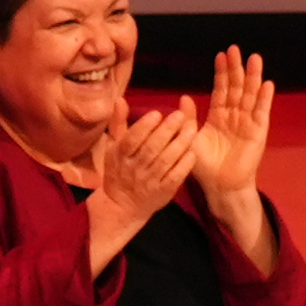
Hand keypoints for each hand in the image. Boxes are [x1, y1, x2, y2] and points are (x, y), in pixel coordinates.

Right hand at [84, 99, 202, 272]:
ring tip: (192, 129)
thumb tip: (120, 99)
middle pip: (151, 149)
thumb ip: (119, 123)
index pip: (131, 140)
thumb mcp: (114, 147)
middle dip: (166, 132)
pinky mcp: (162, 192)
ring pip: (165, 162)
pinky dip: (183, 166)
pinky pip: (174, 178)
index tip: (157, 113)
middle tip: (180, 115)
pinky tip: (192, 153)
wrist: (122, 206)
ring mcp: (149, 181)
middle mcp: (134, 168)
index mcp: (121, 155)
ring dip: (179, 145)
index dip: (144, 127)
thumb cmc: (119, 170)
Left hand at [191, 49, 278, 272]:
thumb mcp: (190, 139)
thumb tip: (183, 97)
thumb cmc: (203, 165)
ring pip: (250, 95)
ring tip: (255, 58)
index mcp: (218, 116)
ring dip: (253, 77)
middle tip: (236, 49)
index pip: (221, 89)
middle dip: (237, 68)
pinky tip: (267, 84)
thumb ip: (188, 118)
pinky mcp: (258, 131)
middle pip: (237, 87)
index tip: (221, 55)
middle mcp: (234, 115)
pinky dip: (264, 98)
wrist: (220, 185)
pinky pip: (261, 112)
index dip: (221, 73)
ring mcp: (247, 122)